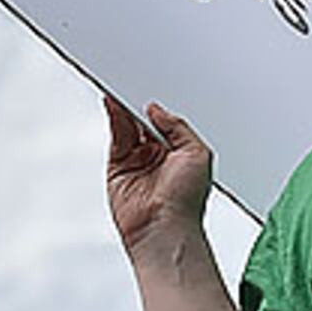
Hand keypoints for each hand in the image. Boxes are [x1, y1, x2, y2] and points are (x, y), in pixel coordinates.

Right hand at [104, 97, 216, 262]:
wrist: (165, 227)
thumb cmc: (187, 202)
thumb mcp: (198, 153)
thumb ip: (178, 126)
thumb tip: (156, 110)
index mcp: (180, 152)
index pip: (164, 121)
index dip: (156, 107)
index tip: (150, 90)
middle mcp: (157, 155)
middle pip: (143, 120)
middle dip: (137, 104)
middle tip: (133, 84)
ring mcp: (136, 161)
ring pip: (127, 125)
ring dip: (123, 107)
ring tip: (120, 89)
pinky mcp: (117, 167)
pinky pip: (115, 136)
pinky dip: (113, 118)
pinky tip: (114, 104)